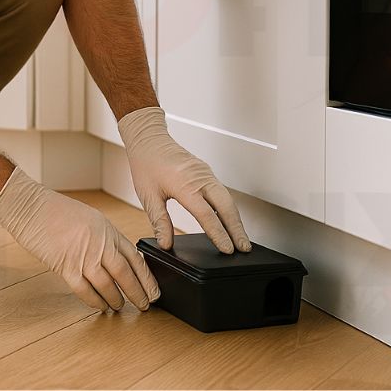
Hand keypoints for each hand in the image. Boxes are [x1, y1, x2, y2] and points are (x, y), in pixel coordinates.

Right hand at [0, 167, 160, 311]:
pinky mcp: (65, 267)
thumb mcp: (89, 218)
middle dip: (137, 292)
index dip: (146, 277)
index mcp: (107, 229)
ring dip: (116, 299)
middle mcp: (99, 243)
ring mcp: (83, 255)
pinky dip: (95, 301)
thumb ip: (104, 237)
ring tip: (120, 306)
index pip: (134, 257)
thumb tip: (116, 258)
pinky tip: (100, 306)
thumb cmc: (54, 210)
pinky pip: (85, 290)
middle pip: (125, 274)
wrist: (29, 207)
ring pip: (108, 285)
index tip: (153, 289)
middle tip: (145, 304)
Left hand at [118, 106, 250, 253]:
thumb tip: (166, 243)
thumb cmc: (146, 164)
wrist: (149, 140)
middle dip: (237, 229)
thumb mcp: (148, 196)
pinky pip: (223, 192)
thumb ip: (159, 221)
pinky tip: (230, 220)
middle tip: (244, 249)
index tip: (227, 249)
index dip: (218, 234)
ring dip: (236, 219)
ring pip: (228, 199)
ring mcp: (205, 174)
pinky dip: (229, 208)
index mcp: (185, 185)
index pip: (207, 215)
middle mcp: (200, 178)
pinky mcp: (206, 173)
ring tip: (241, 239)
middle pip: (226, 206)